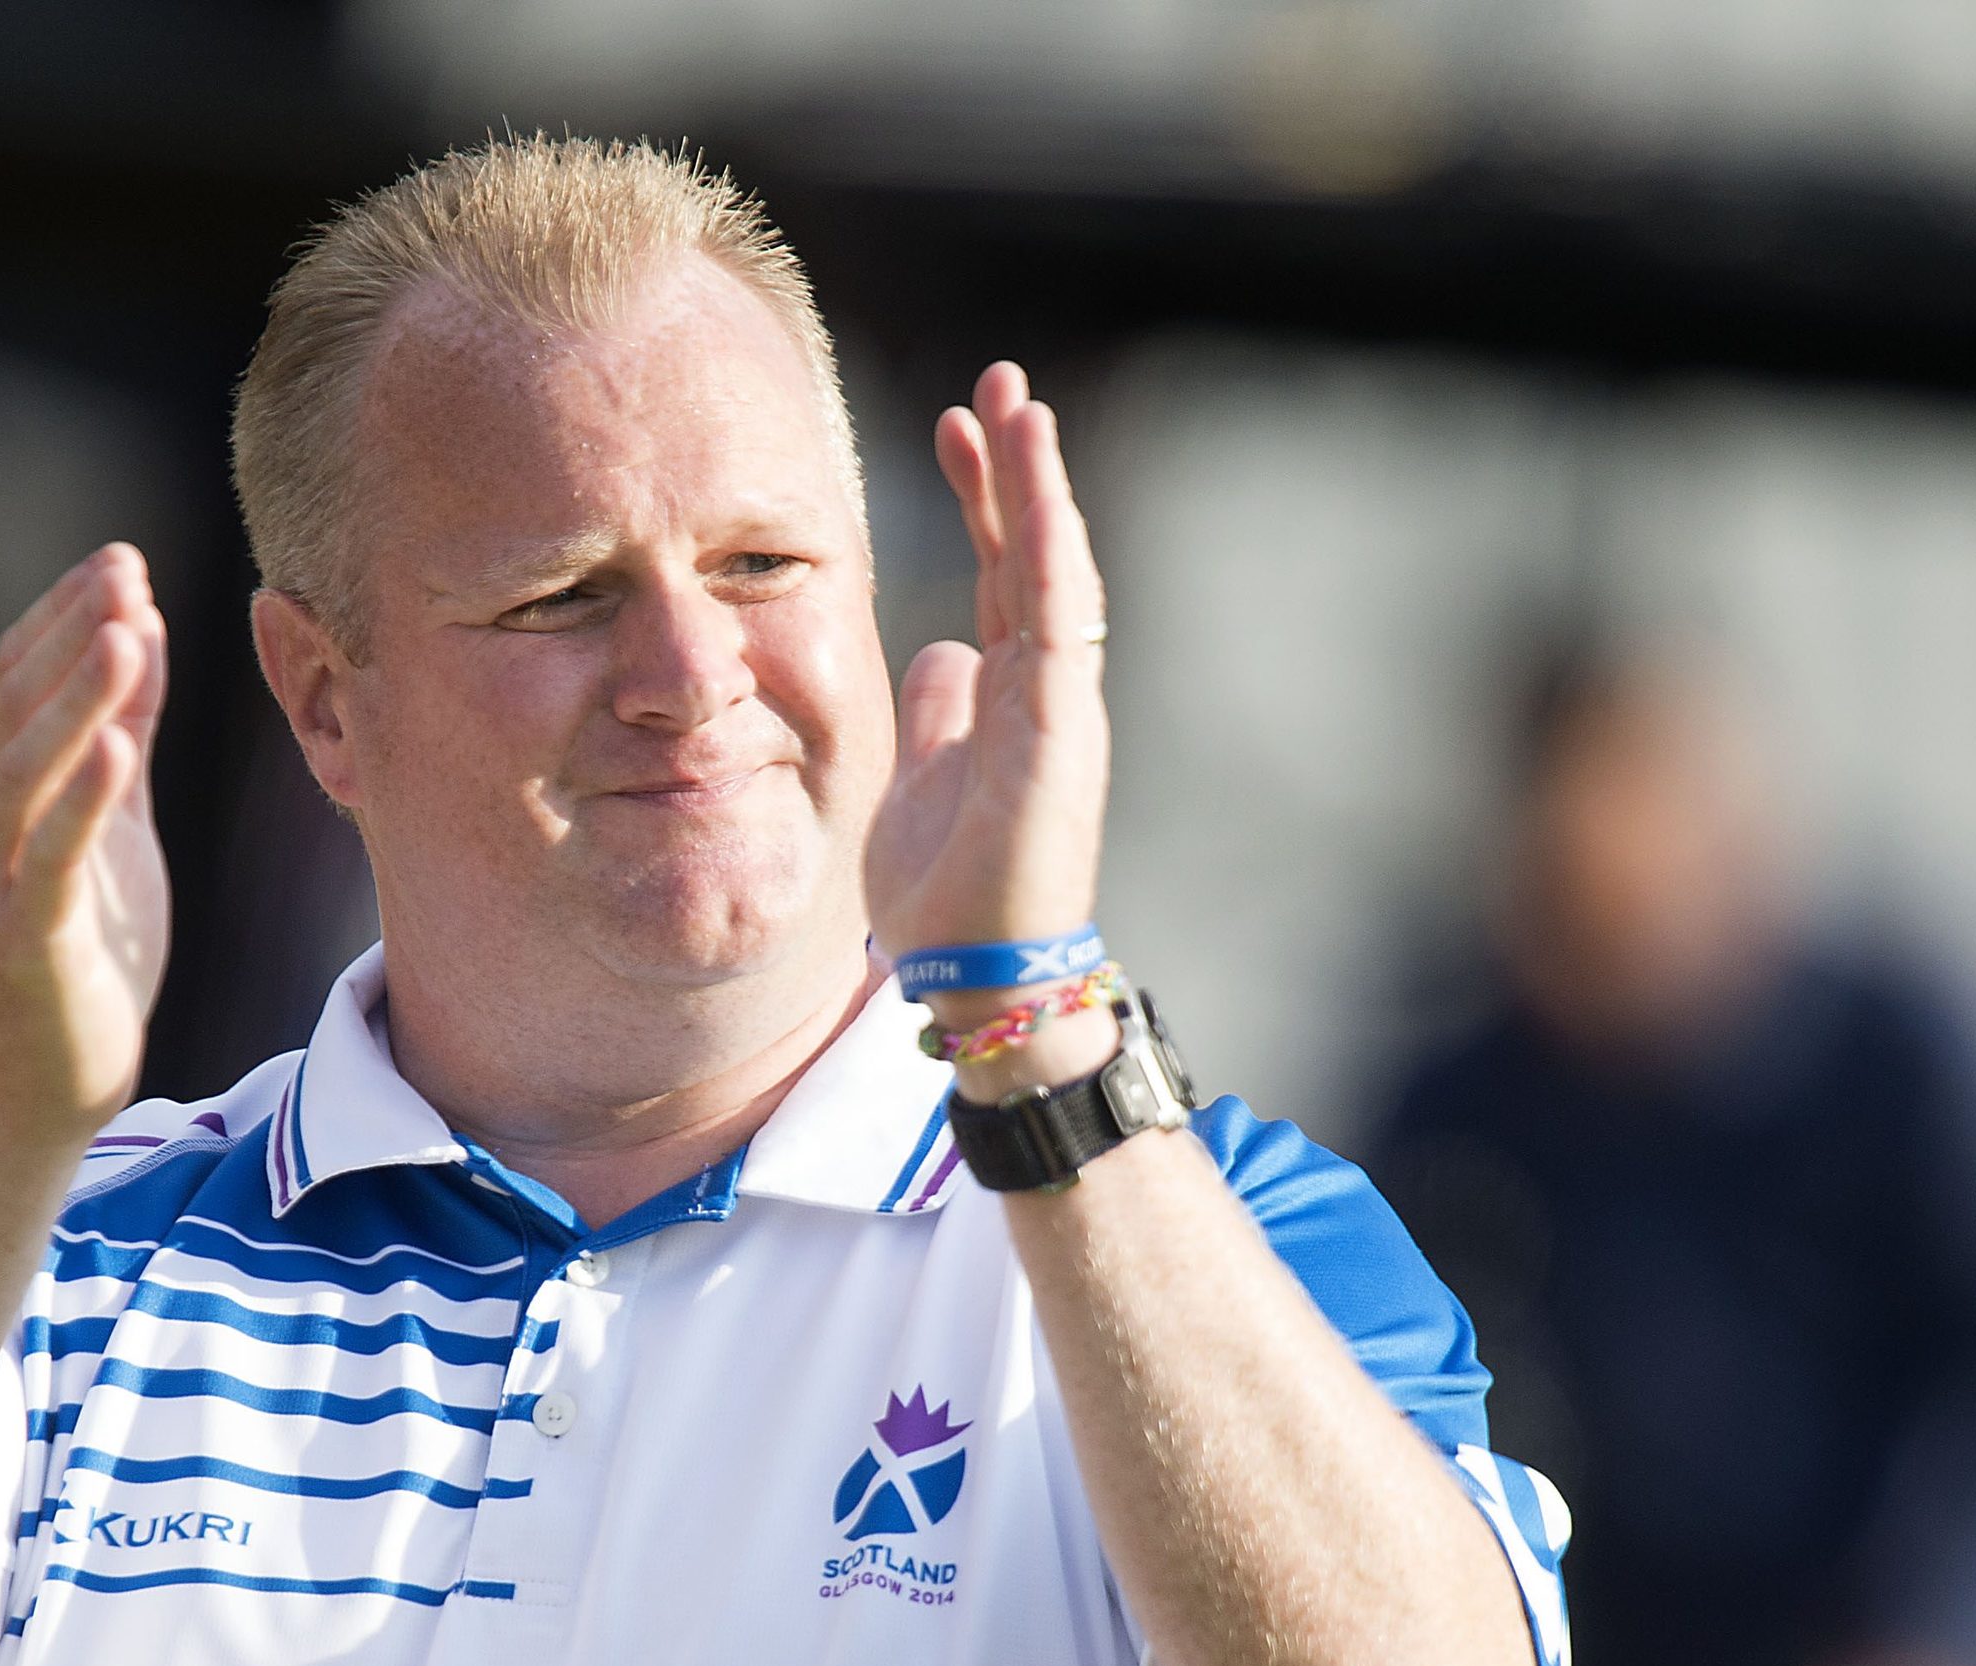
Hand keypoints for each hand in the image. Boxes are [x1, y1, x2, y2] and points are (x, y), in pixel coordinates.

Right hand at [0, 542, 171, 1144]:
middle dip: (70, 633)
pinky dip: (80, 798)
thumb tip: (141, 633)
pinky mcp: (25, 936)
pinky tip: (115, 749)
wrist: (41, 1081)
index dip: (65, 616)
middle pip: (16, 706)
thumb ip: (122, 736)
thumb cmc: (83, 951)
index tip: (120, 560)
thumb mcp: (114, 826)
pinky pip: (49, 856)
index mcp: (2, 790)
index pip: (19, 680)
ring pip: (26, 768)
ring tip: (123, 632)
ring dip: (75, 696)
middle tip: (121, 570)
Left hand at [864, 363, 1113, 980]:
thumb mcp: (916, 780)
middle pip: (1030, 553)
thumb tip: (940, 652)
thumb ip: (936, 715)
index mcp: (1011, 696)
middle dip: (1013, 466)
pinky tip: (1039, 493)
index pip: (998, 571)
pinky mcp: (1059, 734)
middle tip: (995, 380)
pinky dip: (1051, 555)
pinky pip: (1060, 625)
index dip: (981, 496)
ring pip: (1054, 572)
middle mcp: (1043, 690)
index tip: (951, 423)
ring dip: (1038, 487)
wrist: (977, 975)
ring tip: (1018, 404)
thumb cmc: (951, 895)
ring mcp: (1058, 708)